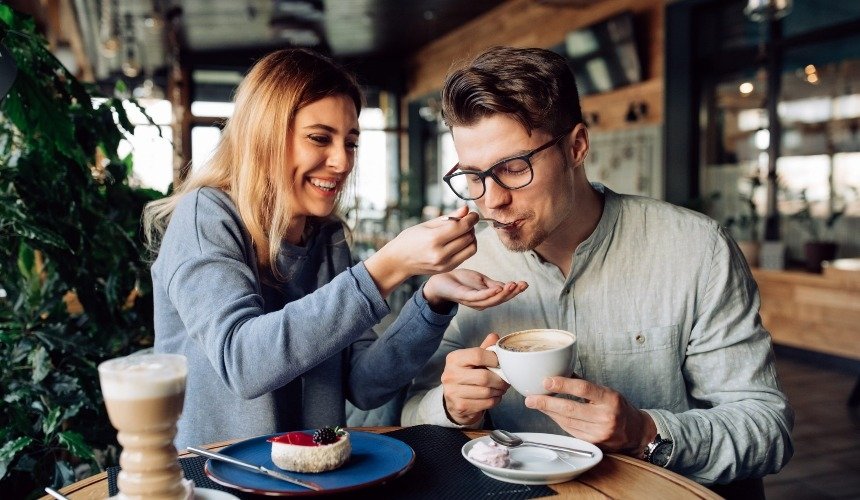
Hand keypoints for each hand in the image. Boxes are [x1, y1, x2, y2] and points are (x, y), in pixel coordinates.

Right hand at [365, 206, 477, 297]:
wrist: (399, 261)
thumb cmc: (410, 239)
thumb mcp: (427, 224)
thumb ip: (449, 217)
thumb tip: (466, 209)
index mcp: (433, 239)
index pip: (461, 227)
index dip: (471, 219)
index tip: (473, 214)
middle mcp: (440, 254)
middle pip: (468, 237)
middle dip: (471, 227)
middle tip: (466, 221)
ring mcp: (444, 264)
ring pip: (471, 248)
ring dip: (472, 237)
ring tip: (464, 232)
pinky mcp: (447, 269)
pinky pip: (466, 256)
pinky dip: (467, 247)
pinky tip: (459, 241)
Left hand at [423, 269, 527, 310]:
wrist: (441, 279)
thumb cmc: (461, 280)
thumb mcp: (481, 280)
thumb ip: (493, 284)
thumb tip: (508, 286)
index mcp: (486, 298)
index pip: (503, 296)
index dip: (515, 291)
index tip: (525, 284)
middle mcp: (481, 303)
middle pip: (500, 300)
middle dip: (513, 293)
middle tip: (522, 285)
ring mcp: (473, 301)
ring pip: (491, 300)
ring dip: (504, 293)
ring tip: (514, 285)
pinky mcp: (464, 297)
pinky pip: (479, 297)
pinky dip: (489, 293)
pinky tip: (498, 288)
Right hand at [441, 334, 509, 424]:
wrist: (454, 401)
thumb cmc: (467, 376)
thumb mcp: (472, 360)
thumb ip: (484, 349)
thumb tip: (495, 336)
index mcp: (454, 359)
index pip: (477, 355)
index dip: (494, 359)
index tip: (501, 363)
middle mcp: (450, 375)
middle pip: (484, 377)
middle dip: (500, 379)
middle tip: (506, 380)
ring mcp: (453, 392)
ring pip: (486, 392)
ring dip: (499, 391)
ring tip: (501, 388)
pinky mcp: (460, 406)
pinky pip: (486, 403)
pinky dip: (495, 400)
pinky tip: (494, 396)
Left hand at [524, 377, 656, 455]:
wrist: (634, 433)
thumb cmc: (618, 408)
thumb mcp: (606, 392)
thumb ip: (584, 384)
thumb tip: (559, 371)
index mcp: (610, 399)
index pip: (584, 389)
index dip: (563, 384)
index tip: (546, 381)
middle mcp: (606, 417)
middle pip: (570, 409)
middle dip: (546, 403)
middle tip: (530, 398)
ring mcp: (600, 433)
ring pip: (567, 421)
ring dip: (549, 412)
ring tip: (535, 403)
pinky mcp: (593, 444)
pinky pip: (570, 430)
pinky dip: (557, 421)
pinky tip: (550, 414)